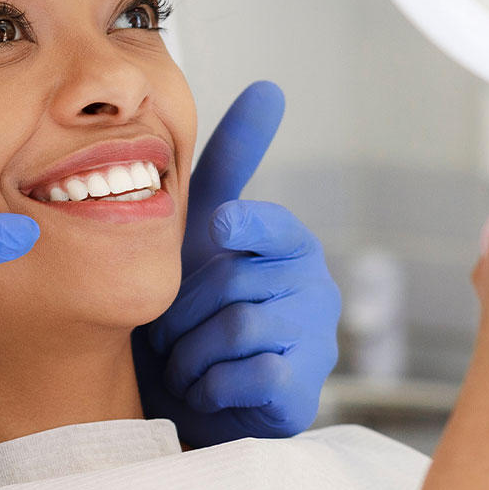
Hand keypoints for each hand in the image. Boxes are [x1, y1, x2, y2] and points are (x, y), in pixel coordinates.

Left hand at [134, 81, 340, 444]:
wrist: (191, 401)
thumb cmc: (195, 309)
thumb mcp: (203, 231)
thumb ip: (233, 162)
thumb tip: (271, 88)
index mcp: (289, 244)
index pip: (269, 221)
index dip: (240, 224)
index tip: (221, 228)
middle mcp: (314, 285)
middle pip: (230, 281)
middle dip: (182, 313)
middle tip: (173, 333)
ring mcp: (316, 339)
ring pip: (236, 328)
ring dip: (189, 353)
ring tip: (187, 363)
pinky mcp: (304, 389)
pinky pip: (248, 374)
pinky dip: (210, 385)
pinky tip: (208, 389)